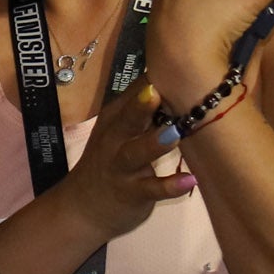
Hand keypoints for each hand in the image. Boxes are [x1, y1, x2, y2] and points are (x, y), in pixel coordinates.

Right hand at [54, 81, 193, 244]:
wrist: (83, 209)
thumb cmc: (112, 160)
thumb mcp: (120, 131)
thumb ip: (145, 110)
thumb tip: (179, 78)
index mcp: (116, 118)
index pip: (135, 92)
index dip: (156, 80)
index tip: (179, 65)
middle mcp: (115, 139)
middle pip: (128, 119)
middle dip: (141, 105)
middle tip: (158, 91)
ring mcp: (122, 167)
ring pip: (137, 153)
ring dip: (155, 143)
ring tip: (175, 134)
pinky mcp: (132, 193)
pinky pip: (152, 189)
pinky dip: (170, 186)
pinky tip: (189, 181)